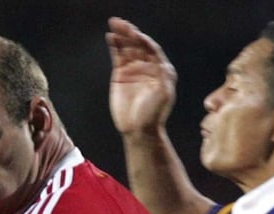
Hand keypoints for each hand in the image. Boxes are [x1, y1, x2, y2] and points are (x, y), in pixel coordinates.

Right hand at [106, 17, 176, 134]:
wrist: (139, 129)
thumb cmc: (153, 113)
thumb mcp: (163, 93)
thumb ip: (162, 75)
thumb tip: (159, 61)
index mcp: (161, 69)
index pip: (152, 49)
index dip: (144, 40)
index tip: (135, 34)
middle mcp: (148, 67)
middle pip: (138, 45)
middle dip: (130, 33)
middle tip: (121, 23)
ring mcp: (133, 70)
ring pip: (127, 48)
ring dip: (121, 36)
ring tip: (114, 24)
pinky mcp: (120, 75)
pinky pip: (117, 57)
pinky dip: (114, 46)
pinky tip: (110, 37)